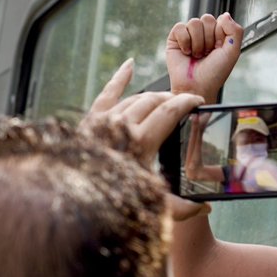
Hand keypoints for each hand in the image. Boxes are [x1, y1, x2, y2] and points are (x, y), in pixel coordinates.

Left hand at [84, 60, 211, 221]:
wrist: (69, 198)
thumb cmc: (111, 202)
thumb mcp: (152, 208)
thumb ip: (182, 209)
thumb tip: (206, 210)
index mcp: (141, 142)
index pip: (169, 111)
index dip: (187, 103)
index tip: (199, 101)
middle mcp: (122, 125)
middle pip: (154, 101)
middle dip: (172, 99)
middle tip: (184, 104)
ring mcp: (104, 120)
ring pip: (135, 98)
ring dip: (152, 97)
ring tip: (165, 100)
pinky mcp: (90, 120)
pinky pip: (107, 92)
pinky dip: (120, 77)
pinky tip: (129, 65)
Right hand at [166, 13, 242, 103]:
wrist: (197, 87)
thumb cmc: (214, 73)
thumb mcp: (232, 52)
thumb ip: (235, 31)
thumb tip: (225, 15)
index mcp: (219, 35)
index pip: (221, 20)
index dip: (220, 35)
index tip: (218, 49)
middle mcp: (204, 33)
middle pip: (207, 18)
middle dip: (209, 39)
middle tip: (207, 54)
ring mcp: (189, 35)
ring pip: (194, 22)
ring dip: (198, 43)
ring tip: (197, 55)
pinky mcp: (175, 38)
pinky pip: (180, 27)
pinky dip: (185, 41)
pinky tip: (186, 52)